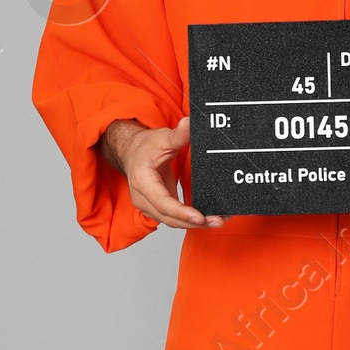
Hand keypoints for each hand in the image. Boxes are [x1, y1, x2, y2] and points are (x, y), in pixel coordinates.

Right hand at [97, 115, 224, 229]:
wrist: (132, 152)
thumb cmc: (145, 147)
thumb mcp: (162, 138)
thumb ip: (178, 135)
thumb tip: (189, 124)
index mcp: (142, 181)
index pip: (162, 202)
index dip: (181, 212)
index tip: (199, 217)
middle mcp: (142, 198)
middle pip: (169, 217)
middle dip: (194, 222)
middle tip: (217, 221)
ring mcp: (148, 206)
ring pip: (172, 221)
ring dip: (194, 224)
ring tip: (217, 221)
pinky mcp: (157, 208)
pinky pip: (173, 218)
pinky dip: (189, 220)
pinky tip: (207, 218)